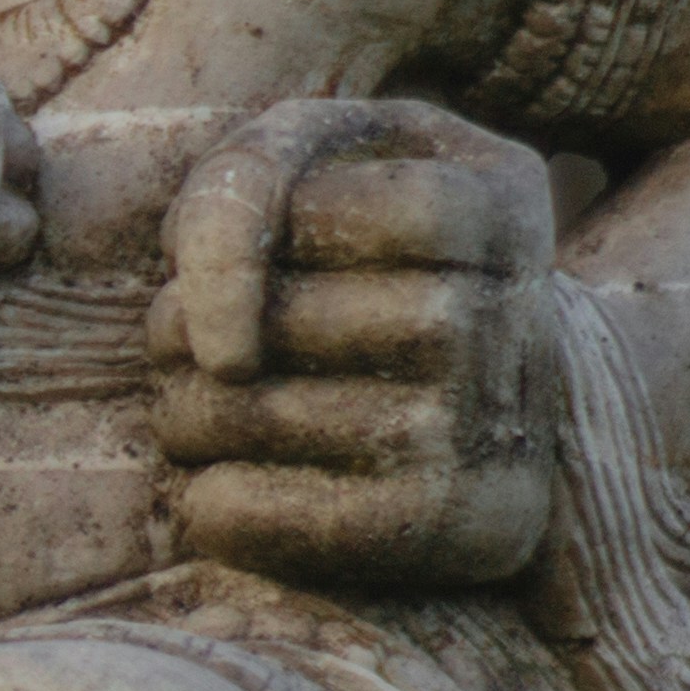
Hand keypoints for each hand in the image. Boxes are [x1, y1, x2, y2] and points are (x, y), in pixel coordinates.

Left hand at [148, 100, 556, 586]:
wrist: (509, 411)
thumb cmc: (381, 264)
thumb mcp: (334, 161)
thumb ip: (247, 181)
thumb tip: (221, 348)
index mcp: (495, 204)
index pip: (298, 197)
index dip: (227, 227)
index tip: (252, 254)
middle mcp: (502, 318)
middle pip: (252, 319)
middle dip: (181, 324)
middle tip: (220, 345)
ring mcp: (478, 431)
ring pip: (226, 411)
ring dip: (180, 409)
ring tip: (226, 410)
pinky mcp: (441, 529)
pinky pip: (239, 510)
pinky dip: (201, 498)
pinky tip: (238, 482)